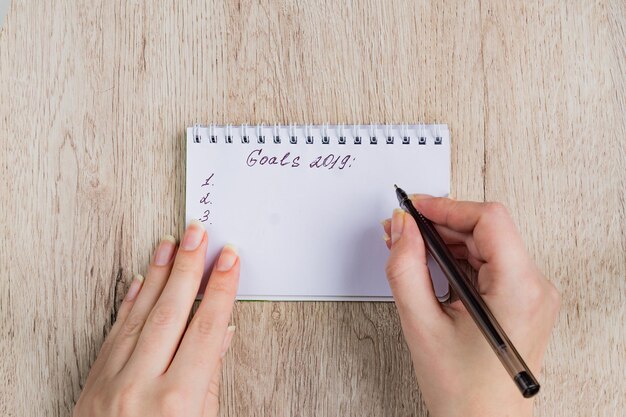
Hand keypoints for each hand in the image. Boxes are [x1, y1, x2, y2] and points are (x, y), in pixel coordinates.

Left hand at [74, 221, 239, 416]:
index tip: (230, 259)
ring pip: (139, 315)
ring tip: (169, 243)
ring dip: (157, 274)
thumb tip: (219, 335)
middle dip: (188, 266)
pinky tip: (138, 281)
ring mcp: (111, 383)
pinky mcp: (92, 384)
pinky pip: (113, 333)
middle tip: (199, 232)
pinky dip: (127, 303)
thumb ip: (210, 382)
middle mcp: (141, 387)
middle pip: (172, 312)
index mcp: (178, 403)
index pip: (206, 329)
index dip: (221, 289)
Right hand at [382, 196, 559, 416]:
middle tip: (403, 230)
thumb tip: (401, 228)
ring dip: (446, 243)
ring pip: (486, 245)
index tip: (415, 207)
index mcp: (520, 289)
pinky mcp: (521, 301)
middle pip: (486, 230)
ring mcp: (531, 294)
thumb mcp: (422, 323)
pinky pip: (489, 265)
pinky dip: (457, 260)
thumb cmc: (464, 392)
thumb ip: (405, 267)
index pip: (488, 219)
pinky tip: (431, 267)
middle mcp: (535, 287)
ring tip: (410, 251)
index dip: (446, 207)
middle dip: (440, 225)